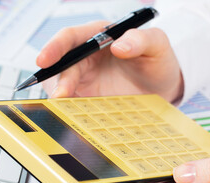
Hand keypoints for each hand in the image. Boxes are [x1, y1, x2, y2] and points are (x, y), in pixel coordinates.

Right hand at [37, 21, 183, 102]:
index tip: (44, 60)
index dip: (55, 47)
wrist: (164, 89)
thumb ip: (141, 40)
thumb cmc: (158, 62)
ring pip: (62, 87)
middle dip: (58, 80)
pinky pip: (74, 106)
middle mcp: (88, 58)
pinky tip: (74, 119)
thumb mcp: (157, 45)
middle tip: (61, 96)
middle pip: (62, 66)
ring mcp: (87, 81)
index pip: (70, 38)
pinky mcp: (90, 100)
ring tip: (66, 110)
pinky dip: (71, 112)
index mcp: (98, 37)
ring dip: (61, 98)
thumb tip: (119, 46)